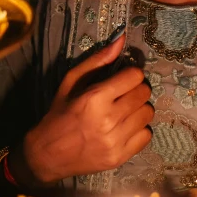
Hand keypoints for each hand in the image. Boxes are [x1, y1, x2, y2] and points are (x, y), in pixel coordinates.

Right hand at [11, 34, 152, 186]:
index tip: (123, 78)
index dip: (130, 74)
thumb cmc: (60, 112)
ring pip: (148, 113)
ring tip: (124, 111)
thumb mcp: (72, 81)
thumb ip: (98, 60)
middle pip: (144, 94)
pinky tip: (125, 128)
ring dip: (138, 109)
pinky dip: (139, 129)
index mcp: (95, 98)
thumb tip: (121, 39)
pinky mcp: (120, 157)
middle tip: (124, 94)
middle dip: (136, 89)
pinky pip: (146, 135)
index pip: (135, 76)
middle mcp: (108, 120)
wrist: (48, 154)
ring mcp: (115, 141)